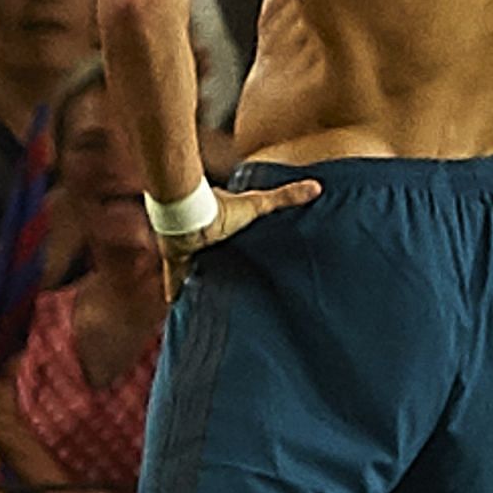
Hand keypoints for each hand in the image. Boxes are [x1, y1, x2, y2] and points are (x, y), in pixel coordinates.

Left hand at [156, 179, 320, 300]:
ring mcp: (187, 252)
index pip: (227, 234)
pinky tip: (176, 306)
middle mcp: (202, 238)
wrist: (188, 219)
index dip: (232, 242)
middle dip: (214, 265)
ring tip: (205, 299)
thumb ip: (284, 197)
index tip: (237, 252)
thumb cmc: (221, 210)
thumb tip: (316, 187)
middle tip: (223, 283)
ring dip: (195, 280)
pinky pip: (176, 282)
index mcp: (219, 223)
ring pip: (191, 270)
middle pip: (209, 255)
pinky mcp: (176, 264)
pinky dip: (176, 293)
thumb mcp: (257, 205)